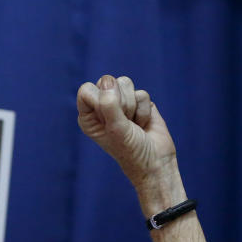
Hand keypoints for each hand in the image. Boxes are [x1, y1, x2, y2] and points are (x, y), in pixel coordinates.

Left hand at [76, 75, 177, 191]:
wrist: (155, 160)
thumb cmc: (130, 149)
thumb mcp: (116, 129)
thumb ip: (109, 104)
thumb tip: (108, 81)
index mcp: (87, 116)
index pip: (86, 90)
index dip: (100, 99)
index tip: (108, 119)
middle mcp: (101, 107)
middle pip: (107, 81)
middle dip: (120, 102)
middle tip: (123, 123)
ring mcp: (120, 103)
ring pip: (125, 83)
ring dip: (132, 106)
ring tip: (132, 124)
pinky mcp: (139, 102)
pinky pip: (142, 93)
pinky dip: (145, 110)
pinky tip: (143, 123)